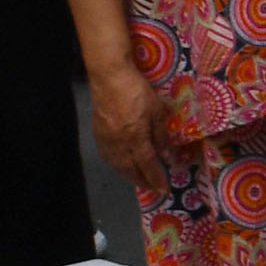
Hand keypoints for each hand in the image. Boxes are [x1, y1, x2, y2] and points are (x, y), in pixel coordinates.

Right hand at [87, 65, 166, 193]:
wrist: (109, 76)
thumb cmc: (137, 90)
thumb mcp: (157, 111)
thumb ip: (161, 136)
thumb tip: (168, 157)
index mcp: (135, 138)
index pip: (147, 165)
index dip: (156, 178)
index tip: (164, 189)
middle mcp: (119, 143)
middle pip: (130, 169)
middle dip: (142, 181)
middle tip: (152, 189)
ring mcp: (106, 139)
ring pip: (117, 165)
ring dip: (129, 176)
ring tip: (139, 181)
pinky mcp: (97, 132)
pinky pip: (107, 156)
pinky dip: (116, 165)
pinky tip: (121, 166)